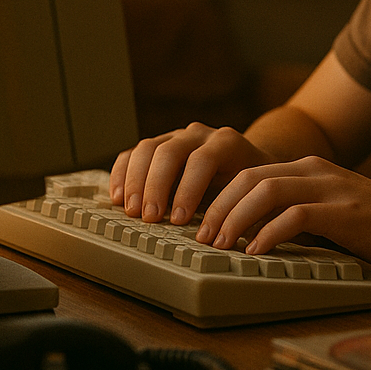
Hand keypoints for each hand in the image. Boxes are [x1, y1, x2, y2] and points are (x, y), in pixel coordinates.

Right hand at [109, 123, 277, 224]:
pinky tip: (117, 198)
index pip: (203, 160)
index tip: (179, 219)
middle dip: (156, 186)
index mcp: (226, 143)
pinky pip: (132, 154)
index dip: (189, 189)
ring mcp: (176, 138)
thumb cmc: (249, 184)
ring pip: (147, 148)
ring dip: (135, 181)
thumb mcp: (254, 192)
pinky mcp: (157, 146)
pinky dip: (121, 174)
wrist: (246, 163)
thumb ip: (243, 207)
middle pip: (170, 151)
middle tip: (150, 218)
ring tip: (131, 210)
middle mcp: (199, 135)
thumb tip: (233, 234)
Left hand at [194, 155, 370, 275]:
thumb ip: (300, 213)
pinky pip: (294, 216)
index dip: (219, 197)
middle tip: (201, 238)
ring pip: (264, 190)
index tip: (201, 225)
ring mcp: (329, 188)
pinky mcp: (342, 211)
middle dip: (217, 206)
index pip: (249, 172)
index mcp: (309, 169)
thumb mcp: (332, 211)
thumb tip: (256, 234)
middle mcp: (315, 171)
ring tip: (219, 246)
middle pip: (248, 176)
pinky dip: (268, 233)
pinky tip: (256, 253)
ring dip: (234, 218)